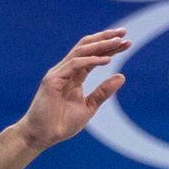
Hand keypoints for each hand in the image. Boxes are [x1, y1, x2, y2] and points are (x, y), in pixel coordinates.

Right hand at [17, 30, 130, 150]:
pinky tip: (107, 60)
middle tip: (124, 32)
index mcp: (74, 76)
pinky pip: (74, 64)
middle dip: (105, 38)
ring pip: (81, 51)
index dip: (109, 47)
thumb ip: (103, 92)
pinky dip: (91, 60)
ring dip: (100, 45)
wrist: (41, 136)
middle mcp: (66, 70)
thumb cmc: (62, 124)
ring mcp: (58, 73)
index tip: (126, 42)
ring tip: (118, 41)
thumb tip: (122, 76)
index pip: (94, 56)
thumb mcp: (88, 107)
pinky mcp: (52, 79)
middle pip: (87, 47)